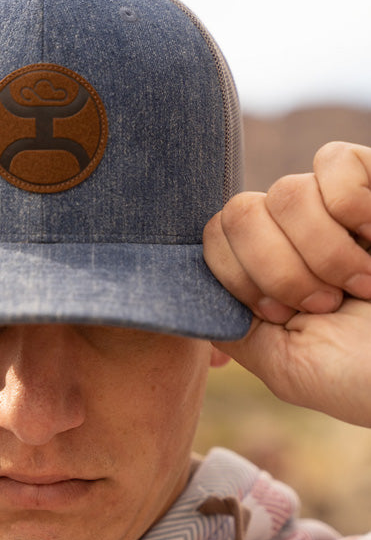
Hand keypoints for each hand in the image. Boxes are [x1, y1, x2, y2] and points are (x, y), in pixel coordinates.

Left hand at [203, 142, 370, 425]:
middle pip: (238, 212)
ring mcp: (332, 203)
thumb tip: (186, 295)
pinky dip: (353, 208)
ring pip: (285, 192)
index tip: (278, 314)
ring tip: (361, 287)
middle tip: (323, 305)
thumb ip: (231, 326)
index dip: (237, 276)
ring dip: (323, 253)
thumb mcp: (284, 365)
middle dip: (276, 269)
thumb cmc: (362, 378)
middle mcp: (291, 232)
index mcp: (264, 271)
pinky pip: (332, 161)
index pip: (212, 238)